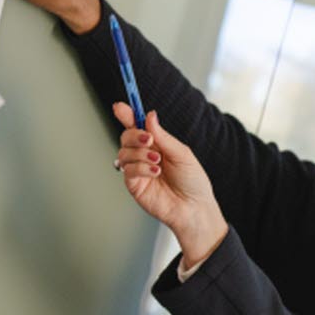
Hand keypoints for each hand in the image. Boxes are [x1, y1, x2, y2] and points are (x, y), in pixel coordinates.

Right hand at [113, 103, 226, 265]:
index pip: (137, 126)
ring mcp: (138, 170)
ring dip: (140, 153)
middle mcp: (144, 155)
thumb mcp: (181, 153)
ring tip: (158, 162)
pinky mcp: (134, 185)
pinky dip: (141, 167)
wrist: (194, 207)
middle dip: (134, 134)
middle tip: (148, 140)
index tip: (120, 107)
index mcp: (157, 144)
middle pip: (126, 136)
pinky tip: (155, 172)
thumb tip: (149, 115)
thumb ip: (163, 136)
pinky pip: (127, 169)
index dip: (127, 115)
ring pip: (123, 152)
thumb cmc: (193, 181)